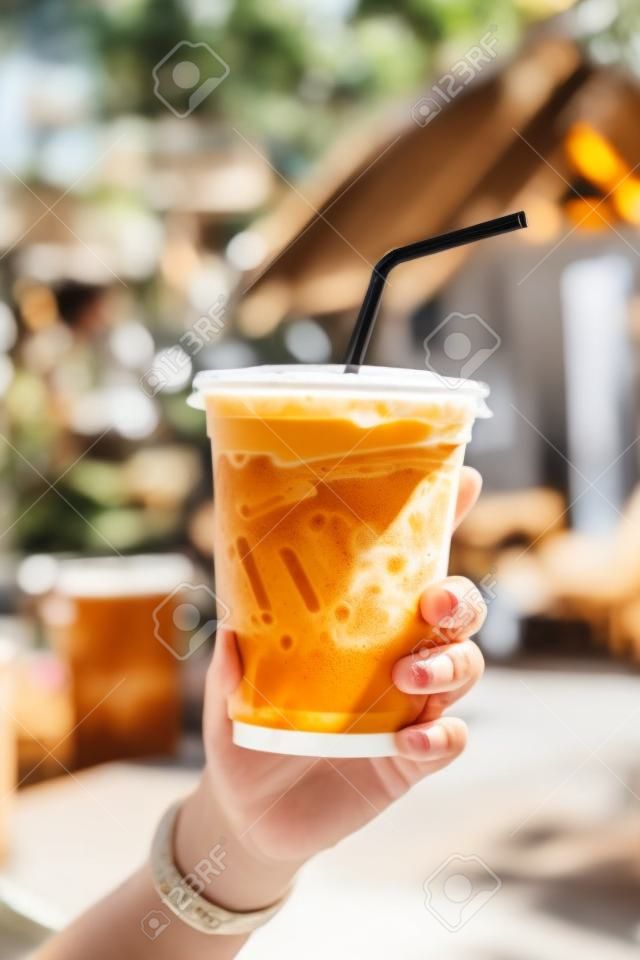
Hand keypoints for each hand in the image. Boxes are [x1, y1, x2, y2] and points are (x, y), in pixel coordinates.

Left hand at [176, 467, 485, 912]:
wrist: (249, 813)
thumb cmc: (246, 730)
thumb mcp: (230, 691)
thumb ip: (233, 662)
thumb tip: (229, 631)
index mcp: (360, 624)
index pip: (410, 565)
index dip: (444, 522)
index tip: (468, 481)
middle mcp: (396, 655)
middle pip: (456, 613)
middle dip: (461, 598)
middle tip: (436, 600)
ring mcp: (410, 707)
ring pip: (464, 668)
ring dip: (447, 665)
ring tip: (406, 679)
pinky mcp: (412, 758)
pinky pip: (449, 740)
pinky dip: (440, 736)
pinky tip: (409, 740)